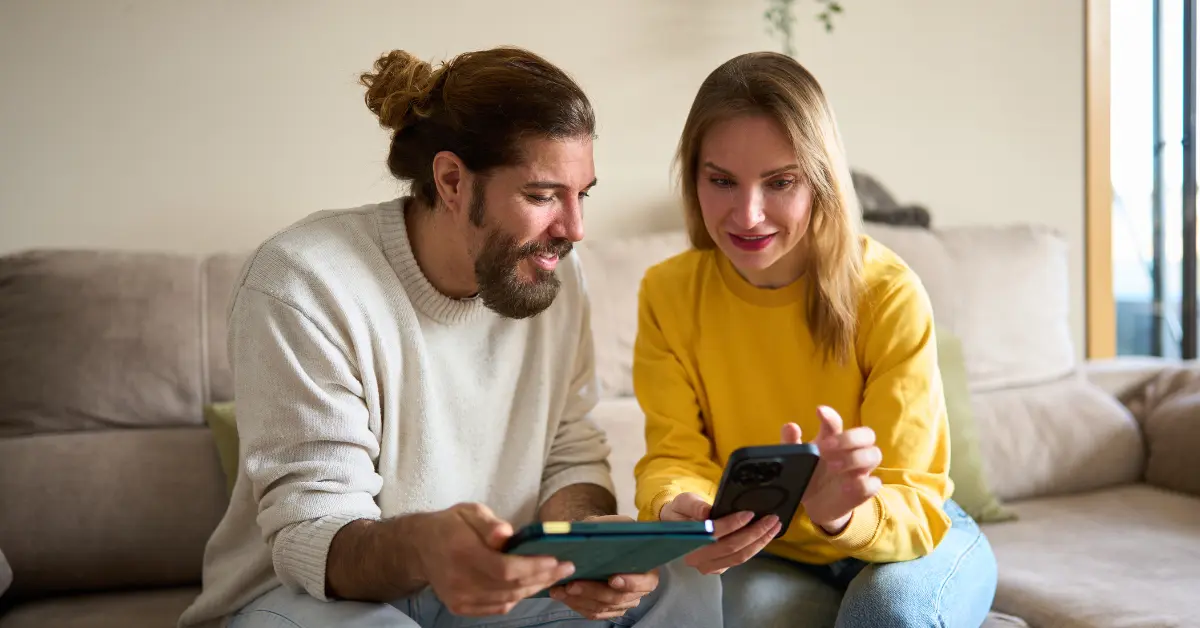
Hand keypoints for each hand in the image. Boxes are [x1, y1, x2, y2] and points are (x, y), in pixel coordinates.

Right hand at [416, 503, 575, 616]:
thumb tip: (506, 534)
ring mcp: (459, 598)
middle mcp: (459, 581)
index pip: (504, 569)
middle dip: (543, 578)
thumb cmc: (451, 525)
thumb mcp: (469, 512)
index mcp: (462, 553)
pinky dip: (517, 597)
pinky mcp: (460, 607)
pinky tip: (530, 585)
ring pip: (507, 600)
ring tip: (553, 575)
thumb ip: (489, 523)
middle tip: (567, 567)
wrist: (420, 547)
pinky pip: (498, 607)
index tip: (557, 560)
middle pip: (510, 587)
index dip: (534, 567)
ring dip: (534, 588)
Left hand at [547, 514, 658, 619]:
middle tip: (573, 584)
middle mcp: (638, 589)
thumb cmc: (608, 532)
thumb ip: (605, 526)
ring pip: (603, 607)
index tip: (612, 579)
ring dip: (580, 599)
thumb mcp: (611, 523)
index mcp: (647, 567)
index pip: (646, 582)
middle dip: (593, 591)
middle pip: (619, 598)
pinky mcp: (607, 609)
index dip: (631, 583)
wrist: (599, 542)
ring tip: (561, 589)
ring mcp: (623, 602)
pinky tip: (561, 595)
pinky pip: (593, 612)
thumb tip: (577, 527)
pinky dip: (576, 604)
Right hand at [660, 492, 780, 574]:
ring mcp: (709, 567)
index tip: (750, 513)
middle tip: (772, 518)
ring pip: (740, 557)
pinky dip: (756, 547)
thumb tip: (707, 512)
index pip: (714, 534)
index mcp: (687, 541)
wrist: (676, 526)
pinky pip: (741, 559)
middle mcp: (697, 559)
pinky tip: (766, 535)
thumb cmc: (681, 512)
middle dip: (755, 533)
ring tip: (774, 526)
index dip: (733, 524)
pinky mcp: (719, 568)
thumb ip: (694, 505)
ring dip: (760, 542)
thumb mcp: (683, 502)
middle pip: (732, 548)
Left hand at [795, 406, 882, 534]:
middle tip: (826, 447)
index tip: (819, 411)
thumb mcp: (797, 461)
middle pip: (867, 434)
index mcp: (833, 440)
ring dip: (855, 458)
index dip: (830, 416)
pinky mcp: (864, 490)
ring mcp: (860, 470)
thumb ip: (791, 443)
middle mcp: (851, 452)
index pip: (837, 423)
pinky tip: (844, 487)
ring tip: (832, 467)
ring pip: (874, 455)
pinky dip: (862, 483)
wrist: (816, 506)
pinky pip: (874, 483)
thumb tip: (790, 426)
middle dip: (849, 438)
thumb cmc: (810, 475)